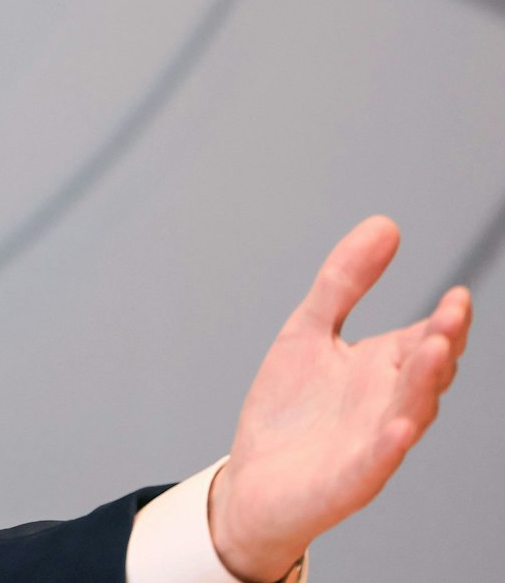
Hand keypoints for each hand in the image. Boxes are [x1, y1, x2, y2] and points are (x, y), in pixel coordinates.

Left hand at [208, 216, 471, 581]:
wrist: (251, 482)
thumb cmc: (290, 411)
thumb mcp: (308, 330)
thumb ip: (343, 282)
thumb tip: (386, 225)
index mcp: (382, 369)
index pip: (426, 340)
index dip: (444, 321)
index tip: (455, 296)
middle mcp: (385, 405)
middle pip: (425, 374)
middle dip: (440, 346)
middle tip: (451, 318)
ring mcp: (371, 444)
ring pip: (408, 413)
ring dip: (423, 386)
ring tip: (435, 353)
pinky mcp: (347, 480)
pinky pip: (374, 464)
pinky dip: (388, 447)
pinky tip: (399, 429)